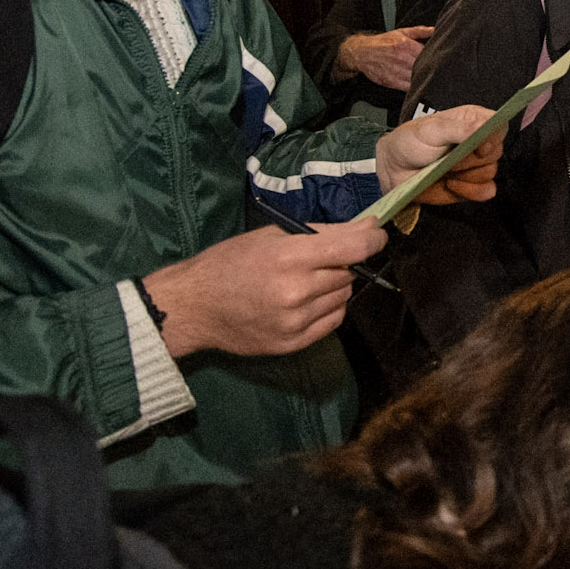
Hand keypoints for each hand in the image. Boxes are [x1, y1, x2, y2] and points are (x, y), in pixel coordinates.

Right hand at [147, 220, 385, 359]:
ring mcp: (295, 321)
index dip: (373, 238)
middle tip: (314, 262)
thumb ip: (325, 232)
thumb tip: (369, 225)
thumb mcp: (272, 235)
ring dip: (333, 287)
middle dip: (341, 264)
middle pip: (349, 273)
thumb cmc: (230, 262)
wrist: (194, 307)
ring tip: (302, 282)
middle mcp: (296, 292)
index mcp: (289, 257)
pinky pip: (333, 320)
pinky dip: (327, 308)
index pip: (355, 248)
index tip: (376, 235)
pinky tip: (302, 301)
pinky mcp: (293, 343)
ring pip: (343, 297)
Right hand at [338, 27, 433, 89]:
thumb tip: (435, 30)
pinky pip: (408, 88)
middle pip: (424, 67)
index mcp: (405, 45)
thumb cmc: (383, 41)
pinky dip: (415, 87)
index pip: (428, 54)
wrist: (361, 52)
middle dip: (431, 69)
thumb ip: (420, 31)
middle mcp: (401, 58)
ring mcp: (396, 71)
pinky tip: (418, 84)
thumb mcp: (401, 32)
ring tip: (429, 78)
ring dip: (424, 79)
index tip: (440, 59)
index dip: (436, 57)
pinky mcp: (391, 82)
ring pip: (417, 78)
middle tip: (437, 70)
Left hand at [376, 105, 503, 203]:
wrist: (394, 170)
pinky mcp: (472, 185)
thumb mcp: (431, 130)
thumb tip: (485, 126)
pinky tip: (452, 185)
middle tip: (450, 159)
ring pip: (490, 172)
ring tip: (445, 171)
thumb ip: (459, 129)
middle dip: (473, 159)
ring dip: (466, 175)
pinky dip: (471, 191)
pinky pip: (487, 191)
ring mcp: (476, 165)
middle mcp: (479, 142)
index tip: (479, 146)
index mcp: (473, 121)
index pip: (499, 125)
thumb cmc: (410, 142)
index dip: (493, 136)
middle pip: (497, 152)